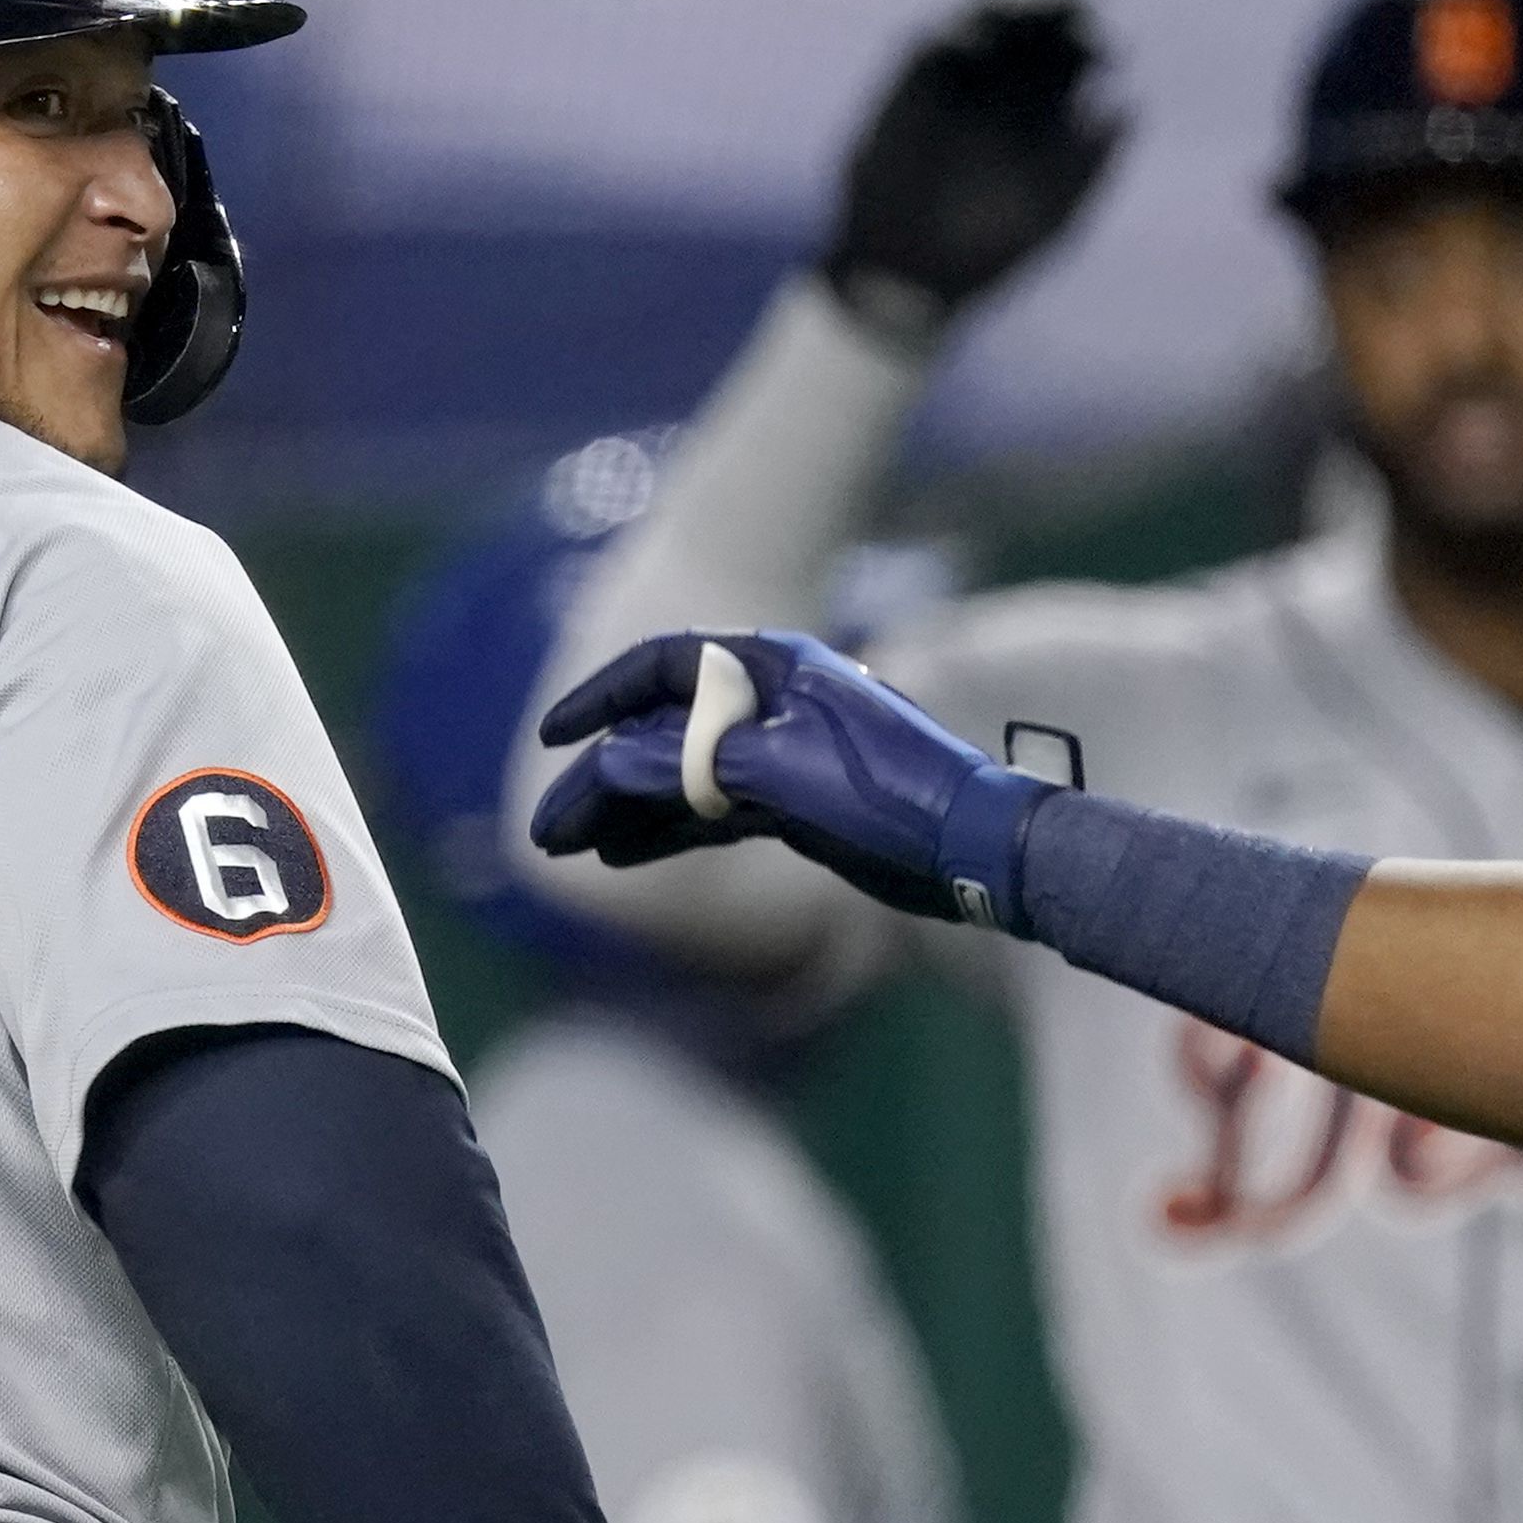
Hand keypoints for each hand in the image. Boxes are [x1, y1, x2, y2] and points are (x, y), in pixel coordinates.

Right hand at [530, 632, 1053, 929]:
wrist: (975, 848)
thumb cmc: (891, 794)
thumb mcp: (779, 773)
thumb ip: (688, 766)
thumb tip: (606, 768)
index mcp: (772, 668)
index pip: (662, 667)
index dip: (600, 701)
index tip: (549, 740)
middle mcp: (771, 702)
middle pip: (662, 731)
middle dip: (600, 780)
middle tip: (548, 832)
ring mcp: (782, 753)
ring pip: (682, 778)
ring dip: (625, 812)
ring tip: (570, 849)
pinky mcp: (794, 802)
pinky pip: (712, 812)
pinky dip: (667, 832)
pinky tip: (621, 855)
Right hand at [824, 0, 1125, 327]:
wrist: (909, 281)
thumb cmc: (989, 259)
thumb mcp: (1055, 219)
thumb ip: (1093, 168)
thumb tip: (1130, 107)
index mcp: (1041, 118)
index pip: (1070, 58)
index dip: (1088, 41)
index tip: (1104, 46)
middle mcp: (999, 94)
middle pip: (1032, 31)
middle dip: (1051, 9)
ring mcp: (953, 88)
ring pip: (984, 25)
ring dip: (1005, 7)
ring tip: (1023, 6)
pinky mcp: (908, 91)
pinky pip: (931, 47)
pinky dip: (954, 36)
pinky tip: (977, 42)